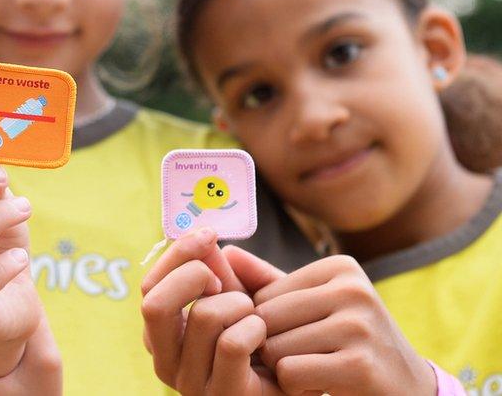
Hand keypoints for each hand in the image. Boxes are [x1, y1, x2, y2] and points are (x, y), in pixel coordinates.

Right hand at [141, 230, 286, 394]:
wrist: (300, 379)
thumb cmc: (268, 338)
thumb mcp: (244, 297)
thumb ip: (225, 271)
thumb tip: (207, 242)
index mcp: (162, 336)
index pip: (150, 287)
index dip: (177, 254)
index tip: (208, 235)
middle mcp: (166, 362)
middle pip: (155, 303)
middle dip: (193, 275)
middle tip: (223, 281)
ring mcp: (191, 385)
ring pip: (203, 317)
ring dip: (240, 304)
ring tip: (255, 317)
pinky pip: (232, 344)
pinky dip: (254, 328)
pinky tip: (265, 337)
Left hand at [253, 255, 435, 395]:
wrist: (406, 389)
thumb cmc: (349, 343)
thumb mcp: (314, 306)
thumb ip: (269, 282)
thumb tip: (227, 252)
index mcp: (340, 267)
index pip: (262, 295)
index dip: (266, 326)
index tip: (299, 337)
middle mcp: (353, 290)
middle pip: (264, 320)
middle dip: (270, 348)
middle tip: (302, 358)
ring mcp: (359, 327)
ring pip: (274, 348)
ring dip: (283, 370)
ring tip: (315, 369)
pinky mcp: (360, 366)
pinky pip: (290, 373)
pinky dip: (295, 387)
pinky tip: (321, 385)